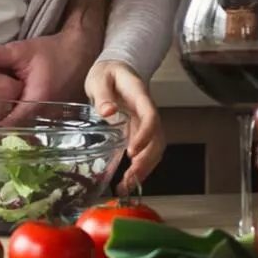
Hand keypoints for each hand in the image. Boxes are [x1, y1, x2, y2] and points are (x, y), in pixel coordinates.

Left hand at [0, 0, 104, 117]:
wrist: (79, 50)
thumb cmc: (51, 51)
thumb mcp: (20, 50)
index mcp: (36, 100)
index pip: (10, 122)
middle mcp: (44, 112)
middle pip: (15, 128)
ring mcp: (49, 115)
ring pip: (23, 126)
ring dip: (6, 128)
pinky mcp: (50, 112)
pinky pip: (31, 121)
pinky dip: (17, 121)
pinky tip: (3, 118)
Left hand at [85, 60, 163, 194]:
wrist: (115, 71)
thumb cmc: (107, 74)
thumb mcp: (100, 78)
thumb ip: (103, 94)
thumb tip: (108, 112)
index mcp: (140, 96)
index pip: (150, 117)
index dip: (145, 135)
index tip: (131, 151)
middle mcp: (147, 112)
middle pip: (157, 138)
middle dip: (146, 160)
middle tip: (130, 178)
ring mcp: (145, 124)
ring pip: (155, 149)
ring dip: (145, 169)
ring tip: (128, 186)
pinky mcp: (140, 133)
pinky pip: (146, 152)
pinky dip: (141, 168)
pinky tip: (129, 182)